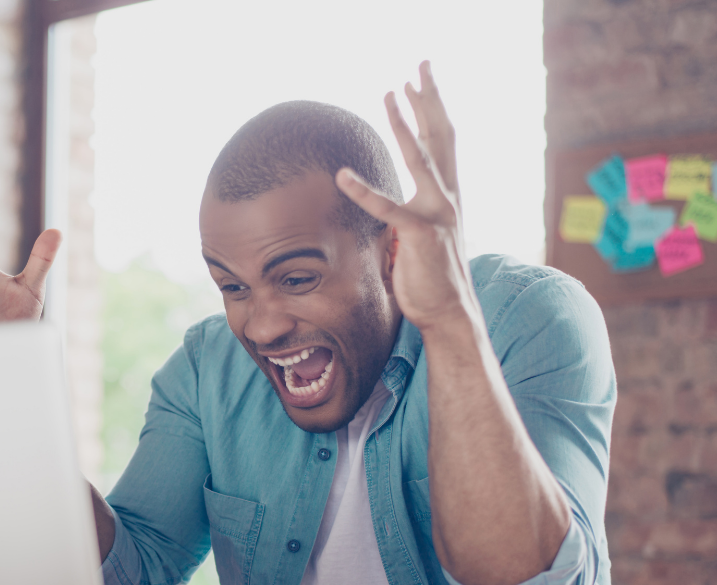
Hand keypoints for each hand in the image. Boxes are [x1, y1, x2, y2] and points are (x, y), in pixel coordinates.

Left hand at [335, 61, 477, 332]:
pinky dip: (363, 191)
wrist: (448, 312)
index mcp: (446, 196)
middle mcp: (448, 198)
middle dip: (430, 99)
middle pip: (440, 136)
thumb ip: (406, 213)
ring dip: (404, 125)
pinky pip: (387, 209)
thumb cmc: (429, 277)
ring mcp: (437, 215)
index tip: (419, 82)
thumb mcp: (417, 237)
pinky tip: (342, 175)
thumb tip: (388, 207)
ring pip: (421, 159)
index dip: (430, 110)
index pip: (441, 142)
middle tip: (421, 65)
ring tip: (390, 94)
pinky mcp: (420, 236)